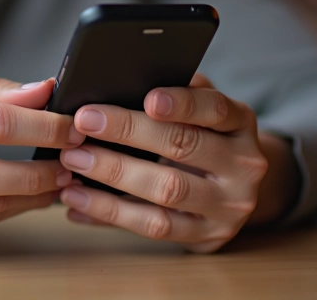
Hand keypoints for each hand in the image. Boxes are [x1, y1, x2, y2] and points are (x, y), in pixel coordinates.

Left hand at [58, 74, 299, 252]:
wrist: (235, 189)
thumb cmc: (205, 137)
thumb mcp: (201, 110)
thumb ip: (175, 94)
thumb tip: (121, 80)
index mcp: (241, 123)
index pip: (215, 109)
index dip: (183, 103)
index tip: (148, 99)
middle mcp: (243, 164)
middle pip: (182, 146)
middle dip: (128, 132)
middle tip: (83, 122)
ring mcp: (228, 205)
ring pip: (166, 190)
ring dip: (113, 174)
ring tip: (73, 160)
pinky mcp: (206, 235)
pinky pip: (153, 226)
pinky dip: (110, 213)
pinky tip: (78, 200)